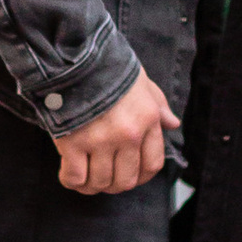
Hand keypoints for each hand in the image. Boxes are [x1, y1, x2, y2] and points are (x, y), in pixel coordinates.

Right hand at [54, 68, 171, 193]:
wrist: (75, 57)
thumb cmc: (111, 69)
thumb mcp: (143, 83)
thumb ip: (159, 106)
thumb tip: (173, 124)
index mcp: (148, 120)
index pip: (152, 165)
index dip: (140, 177)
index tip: (129, 174)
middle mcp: (128, 134)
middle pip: (125, 180)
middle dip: (114, 184)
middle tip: (104, 177)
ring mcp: (100, 140)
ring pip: (100, 182)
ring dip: (92, 184)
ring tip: (86, 175)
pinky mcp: (73, 143)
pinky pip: (75, 177)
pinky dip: (71, 181)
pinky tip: (69, 173)